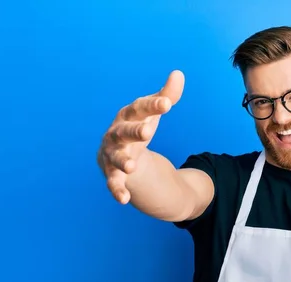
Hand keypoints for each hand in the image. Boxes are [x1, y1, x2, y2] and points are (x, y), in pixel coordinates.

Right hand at [96, 70, 184, 203]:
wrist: (120, 152)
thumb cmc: (138, 128)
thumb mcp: (153, 114)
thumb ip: (166, 96)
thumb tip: (178, 73)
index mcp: (127, 117)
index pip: (139, 109)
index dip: (153, 105)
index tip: (168, 103)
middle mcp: (116, 134)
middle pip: (124, 132)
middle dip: (134, 132)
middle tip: (148, 132)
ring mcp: (111, 155)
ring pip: (115, 158)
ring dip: (122, 161)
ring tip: (131, 166)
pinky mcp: (112, 174)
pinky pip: (113, 183)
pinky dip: (117, 190)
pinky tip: (124, 199)